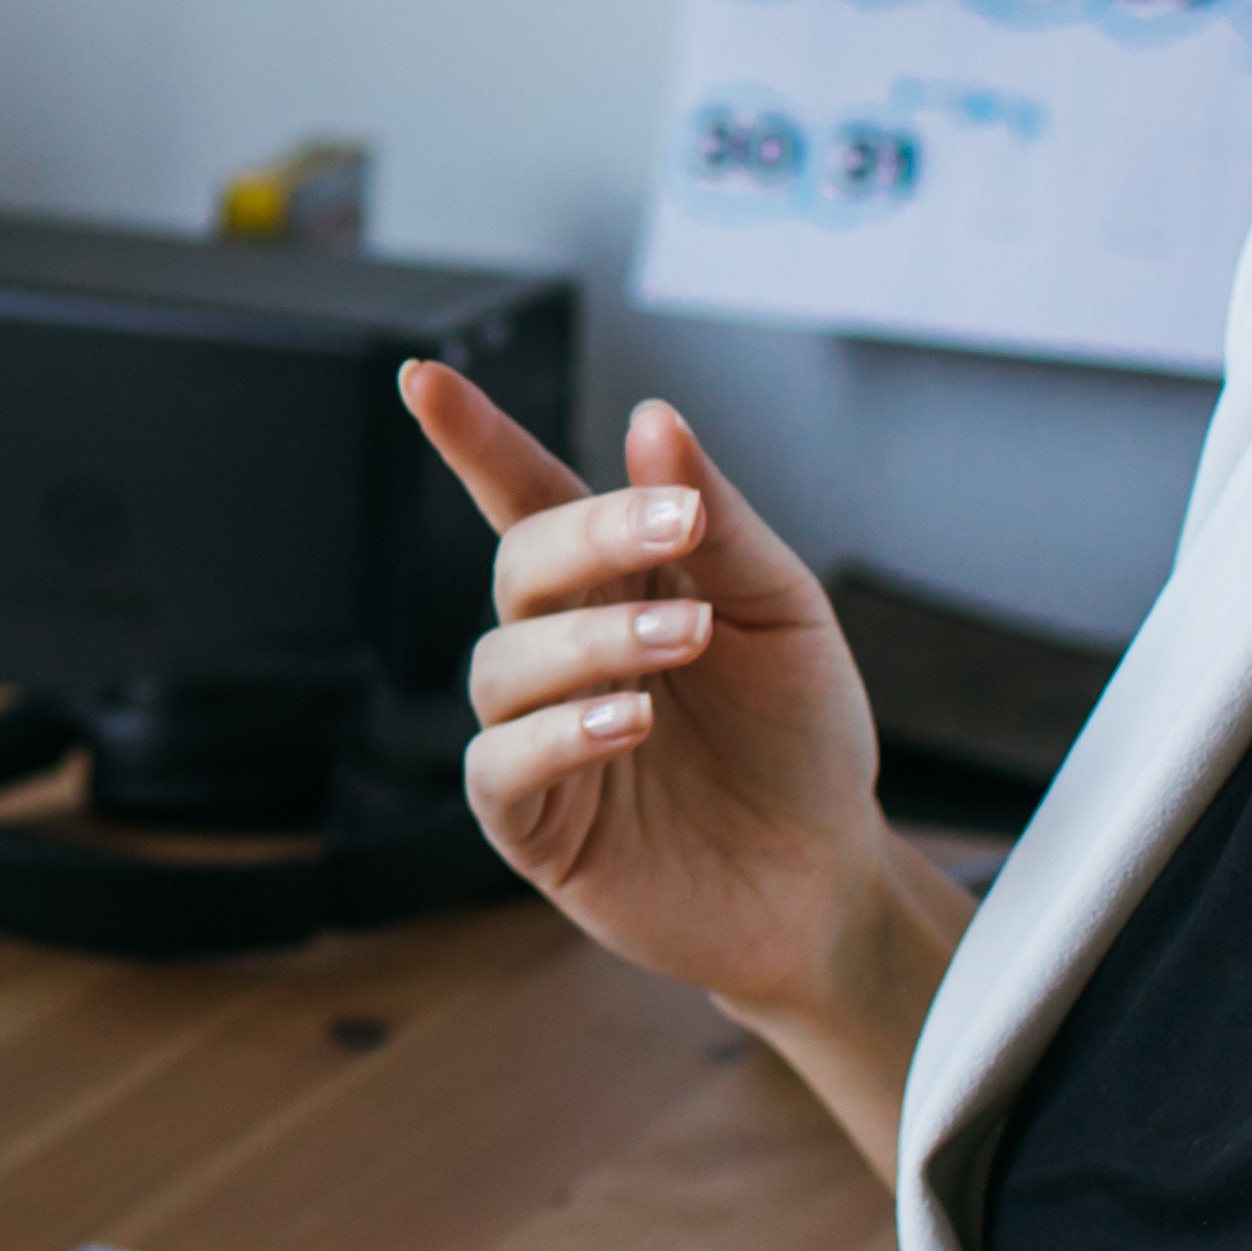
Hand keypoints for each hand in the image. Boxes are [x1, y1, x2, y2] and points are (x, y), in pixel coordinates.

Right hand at [399, 369, 948, 1080]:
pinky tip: (624, 726)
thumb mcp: (781, 609)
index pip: (527, 491)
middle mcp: (563, 647)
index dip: (472, 437)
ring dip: (589, 642)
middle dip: (587, 538)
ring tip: (682, 645)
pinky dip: (553, 737)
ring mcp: (540, 733)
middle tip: (675, 533)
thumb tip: (652, 419)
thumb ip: (714, 520)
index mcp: (615, 580)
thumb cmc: (799, 734)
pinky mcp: (535, 823)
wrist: (826, 874)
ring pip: (502, 664)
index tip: (424, 376)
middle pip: (520, 565)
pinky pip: (499, 767)